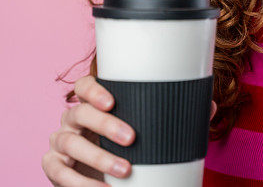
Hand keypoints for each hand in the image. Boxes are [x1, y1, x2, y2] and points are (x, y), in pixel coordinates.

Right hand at [41, 74, 219, 185]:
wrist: (106, 177)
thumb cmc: (129, 146)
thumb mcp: (147, 131)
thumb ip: (172, 117)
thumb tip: (208, 106)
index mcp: (92, 103)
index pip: (84, 87)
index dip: (94, 90)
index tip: (114, 100)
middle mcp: (72, 119)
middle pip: (78, 112)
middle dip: (105, 125)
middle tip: (132, 139)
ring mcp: (60, 142)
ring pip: (70, 143)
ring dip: (97, 157)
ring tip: (124, 170)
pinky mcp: (54, 167)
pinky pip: (59, 173)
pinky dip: (79, 183)